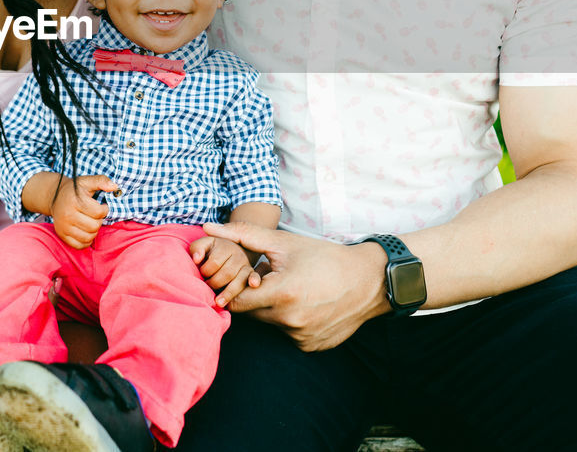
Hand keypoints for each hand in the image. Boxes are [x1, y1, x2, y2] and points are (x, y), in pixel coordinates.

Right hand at [52, 174, 118, 248]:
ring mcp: (63, 226)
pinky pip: (79, 245)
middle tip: (96, 215)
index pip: (98, 212)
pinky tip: (86, 231)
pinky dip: (86, 240)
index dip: (104, 209)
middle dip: (99, 220)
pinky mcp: (62, 235)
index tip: (102, 206)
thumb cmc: (74, 190)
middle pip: (94, 226)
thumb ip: (101, 181)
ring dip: (94, 231)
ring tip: (91, 222)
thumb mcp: (87, 181)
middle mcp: (67, 215)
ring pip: (88, 237)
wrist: (55, 196)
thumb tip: (114, 187)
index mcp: (74, 201)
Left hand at [190, 235, 261, 307]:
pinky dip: (255, 279)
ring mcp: (246, 264)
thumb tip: (196, 259)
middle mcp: (238, 255)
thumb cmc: (213, 251)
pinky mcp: (252, 273)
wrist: (232, 250)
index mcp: (225, 246)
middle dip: (215, 283)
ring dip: (229, 292)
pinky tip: (253, 285)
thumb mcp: (203, 245)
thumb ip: (197, 249)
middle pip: (227, 273)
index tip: (201, 275)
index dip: (205, 271)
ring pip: (239, 279)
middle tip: (207, 287)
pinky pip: (255, 276)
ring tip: (218, 303)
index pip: (214, 262)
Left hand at [202, 222, 388, 351]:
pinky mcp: (311, 347)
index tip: (243, 279)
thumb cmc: (324, 257)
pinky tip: (306, 305)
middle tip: (272, 279)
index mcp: (281, 295)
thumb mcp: (283, 242)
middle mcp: (290, 322)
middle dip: (255, 296)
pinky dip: (290, 321)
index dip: (234, 289)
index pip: (235, 301)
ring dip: (272, 309)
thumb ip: (243, 235)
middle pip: (251, 314)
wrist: (368, 281)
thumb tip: (207, 229)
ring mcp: (302, 338)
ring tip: (293, 289)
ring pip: (269, 324)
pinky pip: (288, 334)